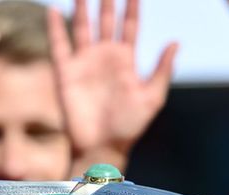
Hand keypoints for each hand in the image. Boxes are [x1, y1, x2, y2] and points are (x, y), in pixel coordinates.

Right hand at [48, 0, 176, 164]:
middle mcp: (105, 57)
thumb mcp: (152, 98)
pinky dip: (55, 28)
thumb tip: (175, 42)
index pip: (130, 26)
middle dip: (107, 1)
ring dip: (81, 7)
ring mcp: (85, 62)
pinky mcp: (66, 73)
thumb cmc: (129, 126)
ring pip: (82, 27)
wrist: (101, 146)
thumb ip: (162, 70)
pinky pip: (59, 46)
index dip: (132, 7)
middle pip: (106, 20)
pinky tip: (52, 10)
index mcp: (126, 61)